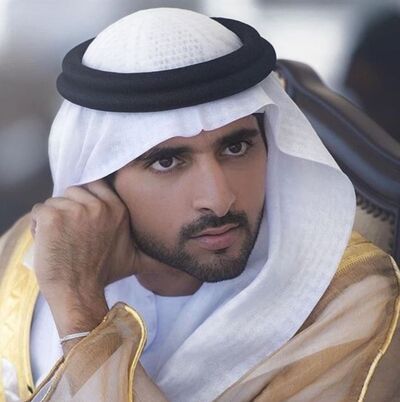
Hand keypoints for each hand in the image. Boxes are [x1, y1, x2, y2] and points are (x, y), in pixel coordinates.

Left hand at [31, 179, 137, 340]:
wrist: (79, 292)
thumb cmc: (103, 275)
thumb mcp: (134, 259)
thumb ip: (151, 252)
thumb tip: (180, 267)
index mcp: (118, 209)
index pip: (97, 186)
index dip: (86, 199)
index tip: (83, 217)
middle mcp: (99, 205)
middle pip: (75, 191)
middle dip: (70, 206)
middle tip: (71, 231)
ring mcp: (75, 209)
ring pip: (57, 200)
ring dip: (54, 216)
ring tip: (60, 238)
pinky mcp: (53, 216)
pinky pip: (40, 209)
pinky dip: (39, 224)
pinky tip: (47, 239)